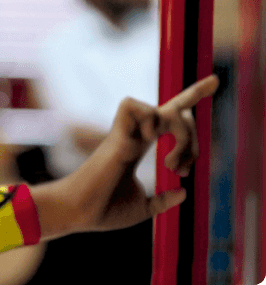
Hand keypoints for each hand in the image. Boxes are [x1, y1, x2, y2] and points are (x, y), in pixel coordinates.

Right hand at [32, 75, 218, 238]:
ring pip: (166, 109)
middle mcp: (136, 135)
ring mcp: (127, 132)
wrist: (81, 212)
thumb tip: (183, 192)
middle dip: (193, 138)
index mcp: (140, 147)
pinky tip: (147, 142)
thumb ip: (163, 199)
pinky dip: (150, 121)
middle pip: (176, 111)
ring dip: (181, 137)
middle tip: (182, 170)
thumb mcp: (143, 207)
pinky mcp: (116, 133)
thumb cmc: (104, 210)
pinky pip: (135, 106)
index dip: (192, 96)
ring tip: (171, 165)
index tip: (214, 81)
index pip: (169, 116)